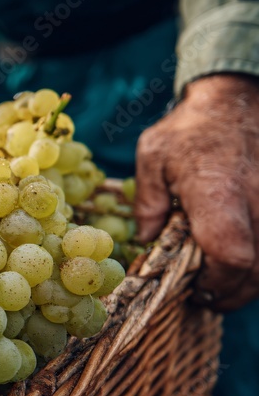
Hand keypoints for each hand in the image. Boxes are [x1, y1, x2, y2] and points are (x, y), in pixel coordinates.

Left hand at [135, 73, 258, 310]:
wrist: (234, 100)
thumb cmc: (189, 129)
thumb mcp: (152, 158)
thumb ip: (149, 204)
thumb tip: (148, 241)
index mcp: (219, 194)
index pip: (230, 255)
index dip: (215, 282)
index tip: (194, 289)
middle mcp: (257, 202)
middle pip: (256, 270)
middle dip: (230, 292)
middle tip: (202, 296)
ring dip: (247, 281)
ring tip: (217, 283)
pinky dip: (257, 261)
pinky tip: (236, 261)